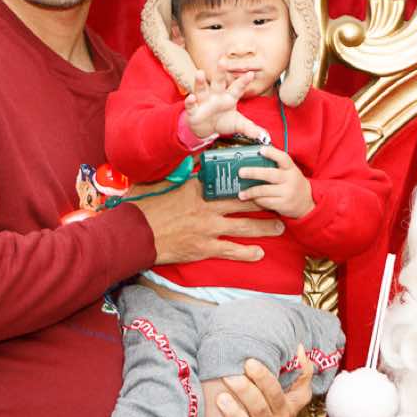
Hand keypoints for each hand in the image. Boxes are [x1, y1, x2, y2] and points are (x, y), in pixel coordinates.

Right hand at [129, 177, 282, 266]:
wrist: (136, 234)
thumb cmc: (147, 208)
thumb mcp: (164, 185)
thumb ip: (182, 176)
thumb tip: (193, 163)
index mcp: (198, 189)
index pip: (228, 182)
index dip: (247, 180)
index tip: (261, 177)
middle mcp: (207, 207)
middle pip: (244, 202)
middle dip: (265, 201)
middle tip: (280, 201)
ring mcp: (208, 228)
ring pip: (244, 226)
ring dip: (264, 227)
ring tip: (280, 227)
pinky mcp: (205, 247)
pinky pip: (231, 250)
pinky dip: (247, 252)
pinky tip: (259, 253)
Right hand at [183, 69, 266, 142]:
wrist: (206, 129)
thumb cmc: (223, 121)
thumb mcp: (238, 125)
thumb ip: (250, 128)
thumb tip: (264, 135)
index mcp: (229, 97)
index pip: (237, 87)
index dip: (244, 81)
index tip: (251, 73)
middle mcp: (216, 96)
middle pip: (218, 82)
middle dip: (220, 71)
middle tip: (222, 61)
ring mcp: (204, 102)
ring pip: (202, 89)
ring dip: (200, 81)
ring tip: (200, 73)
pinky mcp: (194, 111)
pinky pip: (191, 105)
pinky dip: (190, 102)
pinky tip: (191, 98)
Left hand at [212, 353, 312, 416]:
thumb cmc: (280, 412)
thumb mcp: (296, 394)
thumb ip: (301, 372)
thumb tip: (298, 348)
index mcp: (286, 409)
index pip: (276, 392)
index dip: (264, 379)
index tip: (249, 362)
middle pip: (261, 410)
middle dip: (246, 393)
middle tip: (229, 376)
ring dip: (235, 416)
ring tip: (220, 399)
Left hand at [237, 146, 314, 219]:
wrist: (307, 203)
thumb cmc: (293, 184)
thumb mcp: (290, 172)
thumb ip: (277, 167)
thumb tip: (253, 160)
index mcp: (291, 169)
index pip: (283, 158)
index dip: (272, 153)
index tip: (261, 150)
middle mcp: (290, 180)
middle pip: (270, 174)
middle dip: (253, 173)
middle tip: (241, 172)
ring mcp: (287, 193)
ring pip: (264, 190)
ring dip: (251, 192)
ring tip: (241, 193)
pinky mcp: (283, 204)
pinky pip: (266, 202)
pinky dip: (257, 200)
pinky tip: (252, 199)